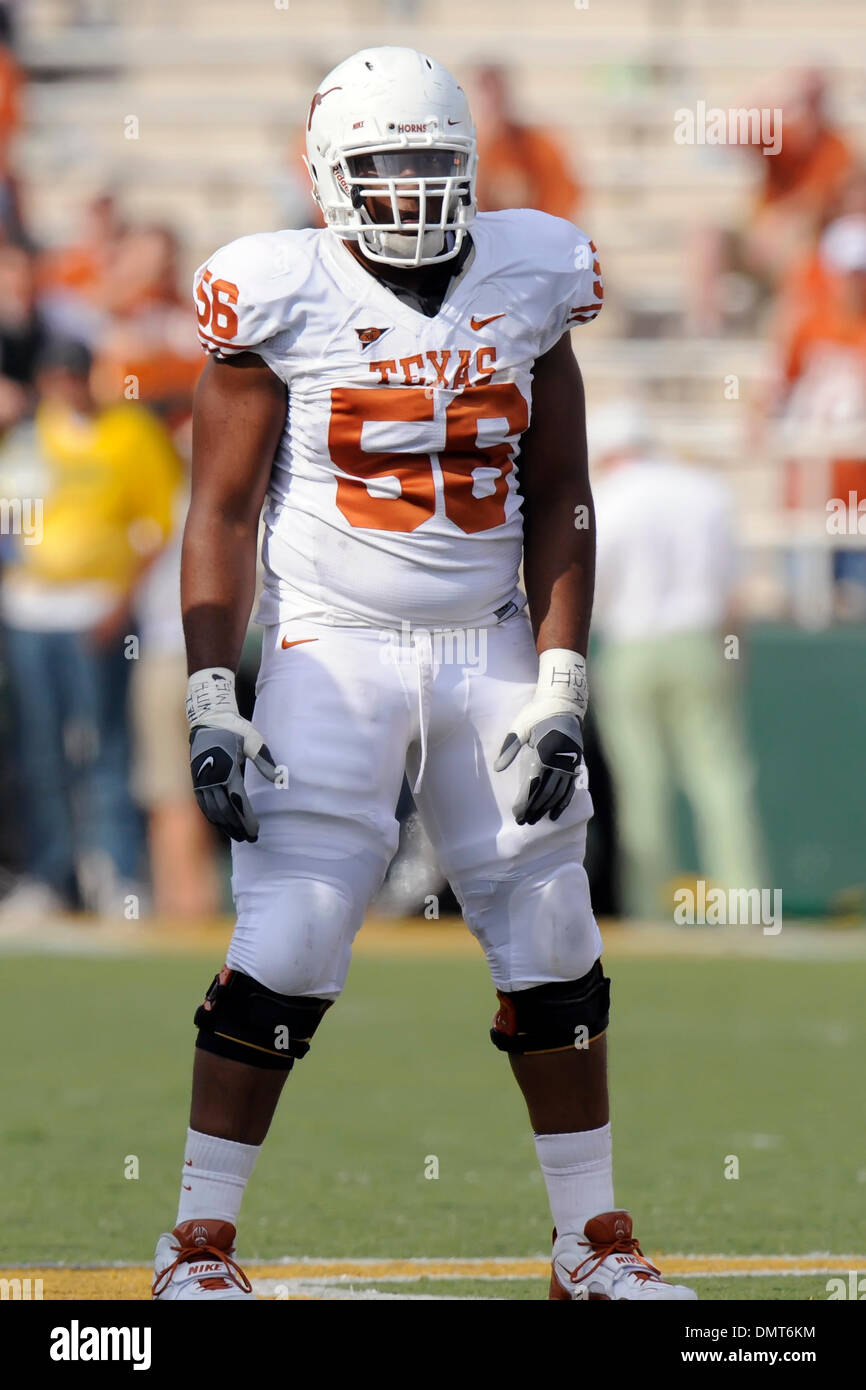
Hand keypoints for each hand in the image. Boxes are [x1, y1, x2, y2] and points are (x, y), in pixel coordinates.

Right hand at [186, 668, 278, 842]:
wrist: (208, 718)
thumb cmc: (234, 728)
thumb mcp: (253, 741)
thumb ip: (265, 761)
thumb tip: (279, 779)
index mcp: (227, 769)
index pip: (237, 802)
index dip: (246, 820)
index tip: (255, 832)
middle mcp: (211, 778)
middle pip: (225, 811)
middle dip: (237, 827)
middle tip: (250, 839)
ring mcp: (201, 780)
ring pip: (212, 811)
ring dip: (225, 825)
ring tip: (238, 836)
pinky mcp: (196, 779)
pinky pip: (203, 804)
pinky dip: (213, 817)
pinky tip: (222, 824)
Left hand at [494, 648, 587, 825]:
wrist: (564, 702)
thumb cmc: (538, 712)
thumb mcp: (520, 727)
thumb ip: (509, 748)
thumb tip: (497, 769)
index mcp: (544, 752)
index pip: (533, 784)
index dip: (525, 801)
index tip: (517, 814)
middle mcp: (559, 760)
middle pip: (546, 792)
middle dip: (534, 809)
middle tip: (524, 822)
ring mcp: (570, 763)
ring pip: (558, 792)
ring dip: (547, 808)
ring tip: (537, 821)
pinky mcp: (575, 763)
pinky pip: (569, 787)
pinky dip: (563, 802)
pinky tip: (556, 813)